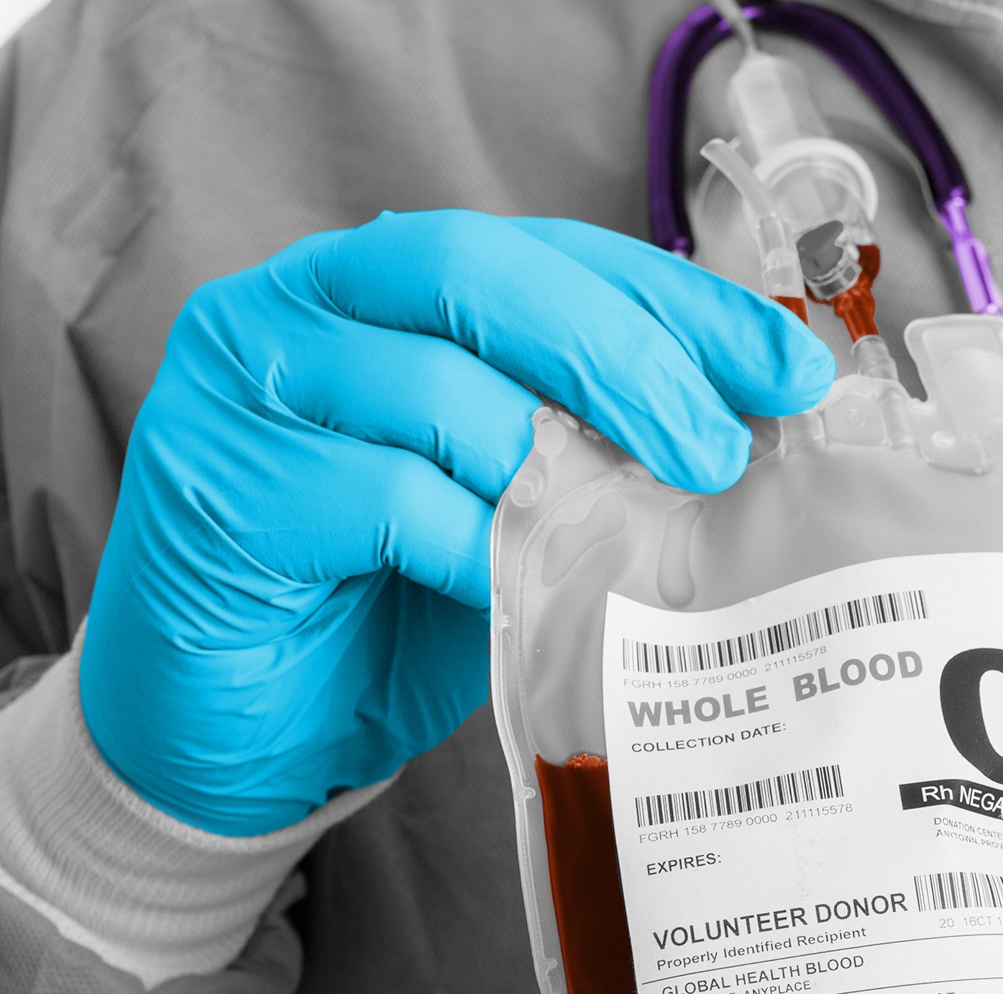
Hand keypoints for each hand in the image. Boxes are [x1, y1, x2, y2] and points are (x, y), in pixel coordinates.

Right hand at [80, 209, 832, 834]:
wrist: (241, 733)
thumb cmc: (387, 607)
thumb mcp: (514, 503)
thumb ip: (591, 445)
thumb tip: (747, 431)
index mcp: (383, 281)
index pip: (548, 251)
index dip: (675, 302)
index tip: (784, 370)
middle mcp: (302, 304)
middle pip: (482, 275)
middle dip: (625, 360)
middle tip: (714, 454)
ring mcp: (245, 387)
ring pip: (436, 388)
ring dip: (556, 470)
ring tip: (630, 537)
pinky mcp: (218, 487)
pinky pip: (382, 500)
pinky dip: (474, 548)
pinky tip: (523, 590)